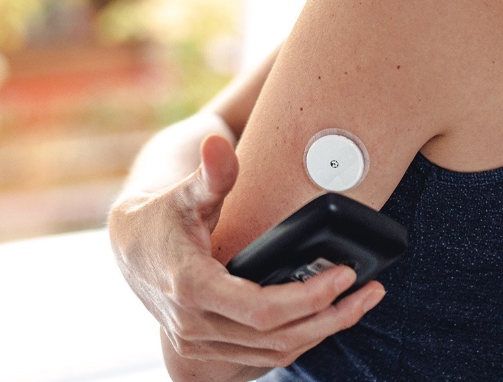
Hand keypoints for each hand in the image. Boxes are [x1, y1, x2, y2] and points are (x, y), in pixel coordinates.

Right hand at [108, 134, 385, 371]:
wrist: (132, 249)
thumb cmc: (164, 216)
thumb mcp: (186, 192)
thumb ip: (211, 173)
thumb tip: (217, 143)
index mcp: (193, 288)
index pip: (264, 309)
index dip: (311, 296)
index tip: (347, 273)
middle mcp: (194, 327)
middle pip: (278, 337)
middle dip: (332, 316)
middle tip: (370, 291)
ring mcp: (198, 347)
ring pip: (274, 354)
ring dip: (322, 332)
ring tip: (359, 303)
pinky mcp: (206, 357)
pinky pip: (262, 360)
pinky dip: (298, 341)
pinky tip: (324, 318)